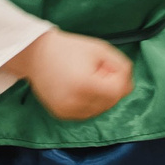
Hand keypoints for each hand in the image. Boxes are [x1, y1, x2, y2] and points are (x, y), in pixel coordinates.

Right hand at [7, 29, 131, 120]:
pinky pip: (87, 112)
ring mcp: (67, 111)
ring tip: (86, 78)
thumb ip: (122, 67)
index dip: (118, 77)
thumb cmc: (69, 49)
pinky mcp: (62, 115)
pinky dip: (89, 102)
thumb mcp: (100, 49)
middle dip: (110, 86)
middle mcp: (76, 102)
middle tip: (95, 70)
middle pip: (111, 101)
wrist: (36, 55)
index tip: (106, 66)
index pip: (118, 90)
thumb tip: (128, 86)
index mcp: (85, 85)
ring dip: (101, 96)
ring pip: (100, 109)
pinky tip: (78, 88)